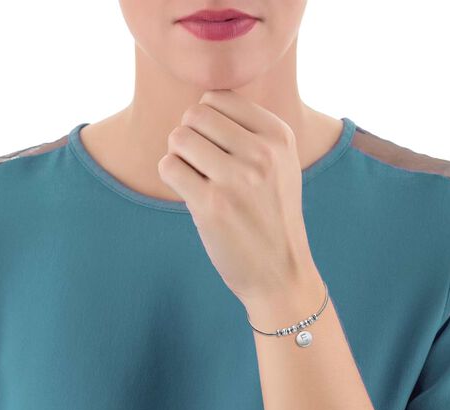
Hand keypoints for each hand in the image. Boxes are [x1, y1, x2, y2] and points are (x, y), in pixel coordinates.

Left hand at [158, 89, 314, 308]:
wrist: (280, 271)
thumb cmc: (272, 217)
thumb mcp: (281, 167)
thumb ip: (251, 133)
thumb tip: (201, 105)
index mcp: (280, 137)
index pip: (219, 97)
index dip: (206, 120)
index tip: (214, 145)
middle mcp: (262, 153)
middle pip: (195, 114)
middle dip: (189, 135)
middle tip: (200, 162)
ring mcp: (237, 179)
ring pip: (178, 138)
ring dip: (178, 156)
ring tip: (195, 177)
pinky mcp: (212, 206)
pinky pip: (168, 166)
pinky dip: (171, 176)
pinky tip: (189, 193)